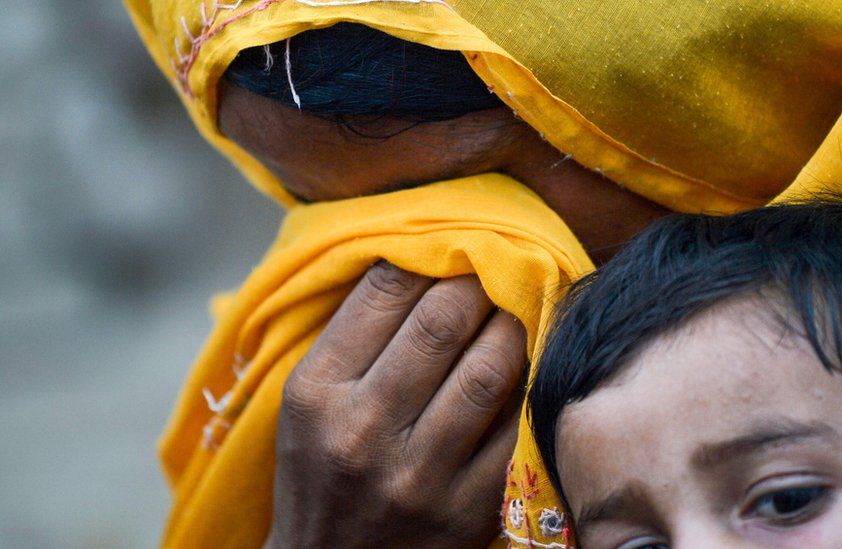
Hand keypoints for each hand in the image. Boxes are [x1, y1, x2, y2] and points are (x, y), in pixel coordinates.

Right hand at [265, 262, 526, 547]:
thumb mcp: (307, 402)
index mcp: (316, 392)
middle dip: (479, 282)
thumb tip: (418, 259)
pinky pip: (516, 428)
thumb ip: (353, 335)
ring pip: (489, 370)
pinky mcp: (466, 511)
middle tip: (495, 268)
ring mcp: (417, 475)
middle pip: (442, 322)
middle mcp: (361, 431)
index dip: (429, 256)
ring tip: (518, 307)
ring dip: (515, 325)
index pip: (383, 292)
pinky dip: (531, 385)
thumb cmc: (319, 470)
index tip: (451, 248)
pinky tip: (532, 363)